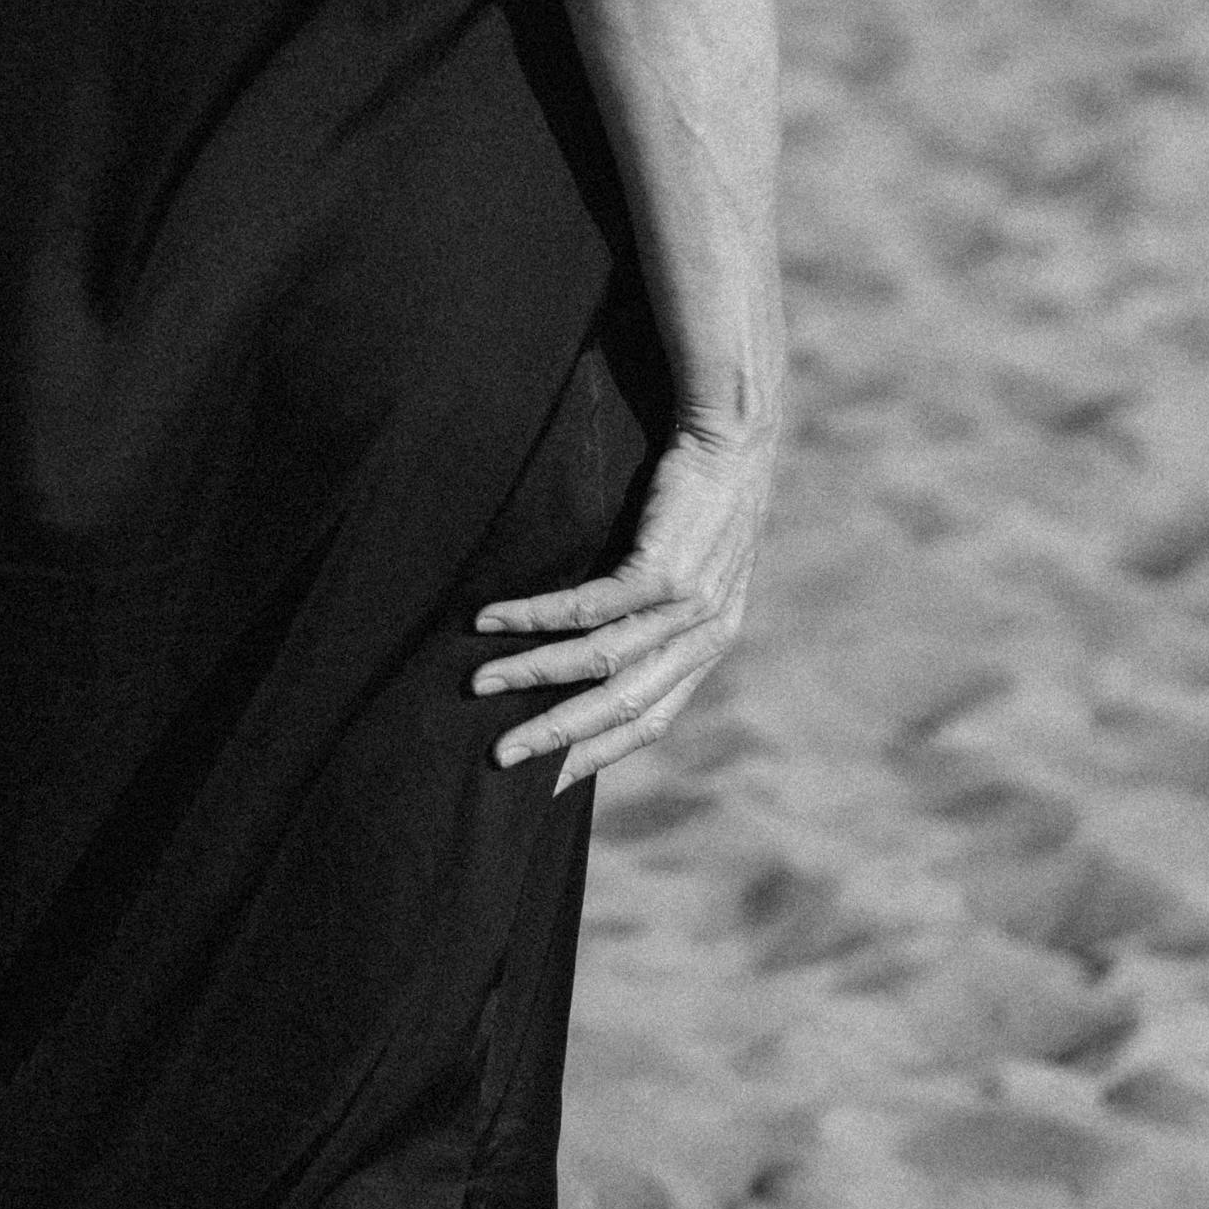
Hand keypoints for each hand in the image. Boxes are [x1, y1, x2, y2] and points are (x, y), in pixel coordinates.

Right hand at [473, 418, 770, 785]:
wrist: (731, 428)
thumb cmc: (697, 492)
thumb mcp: (686, 565)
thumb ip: (653, 615)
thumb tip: (587, 655)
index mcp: (712, 643)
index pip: (650, 720)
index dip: (596, 752)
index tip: (546, 781)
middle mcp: (706, 634)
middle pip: (622, 707)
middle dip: (556, 736)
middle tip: (499, 758)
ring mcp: (688, 604)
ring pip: (598, 662)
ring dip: (531, 675)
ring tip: (477, 684)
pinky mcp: (664, 568)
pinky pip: (586, 608)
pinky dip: (534, 619)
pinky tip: (491, 620)